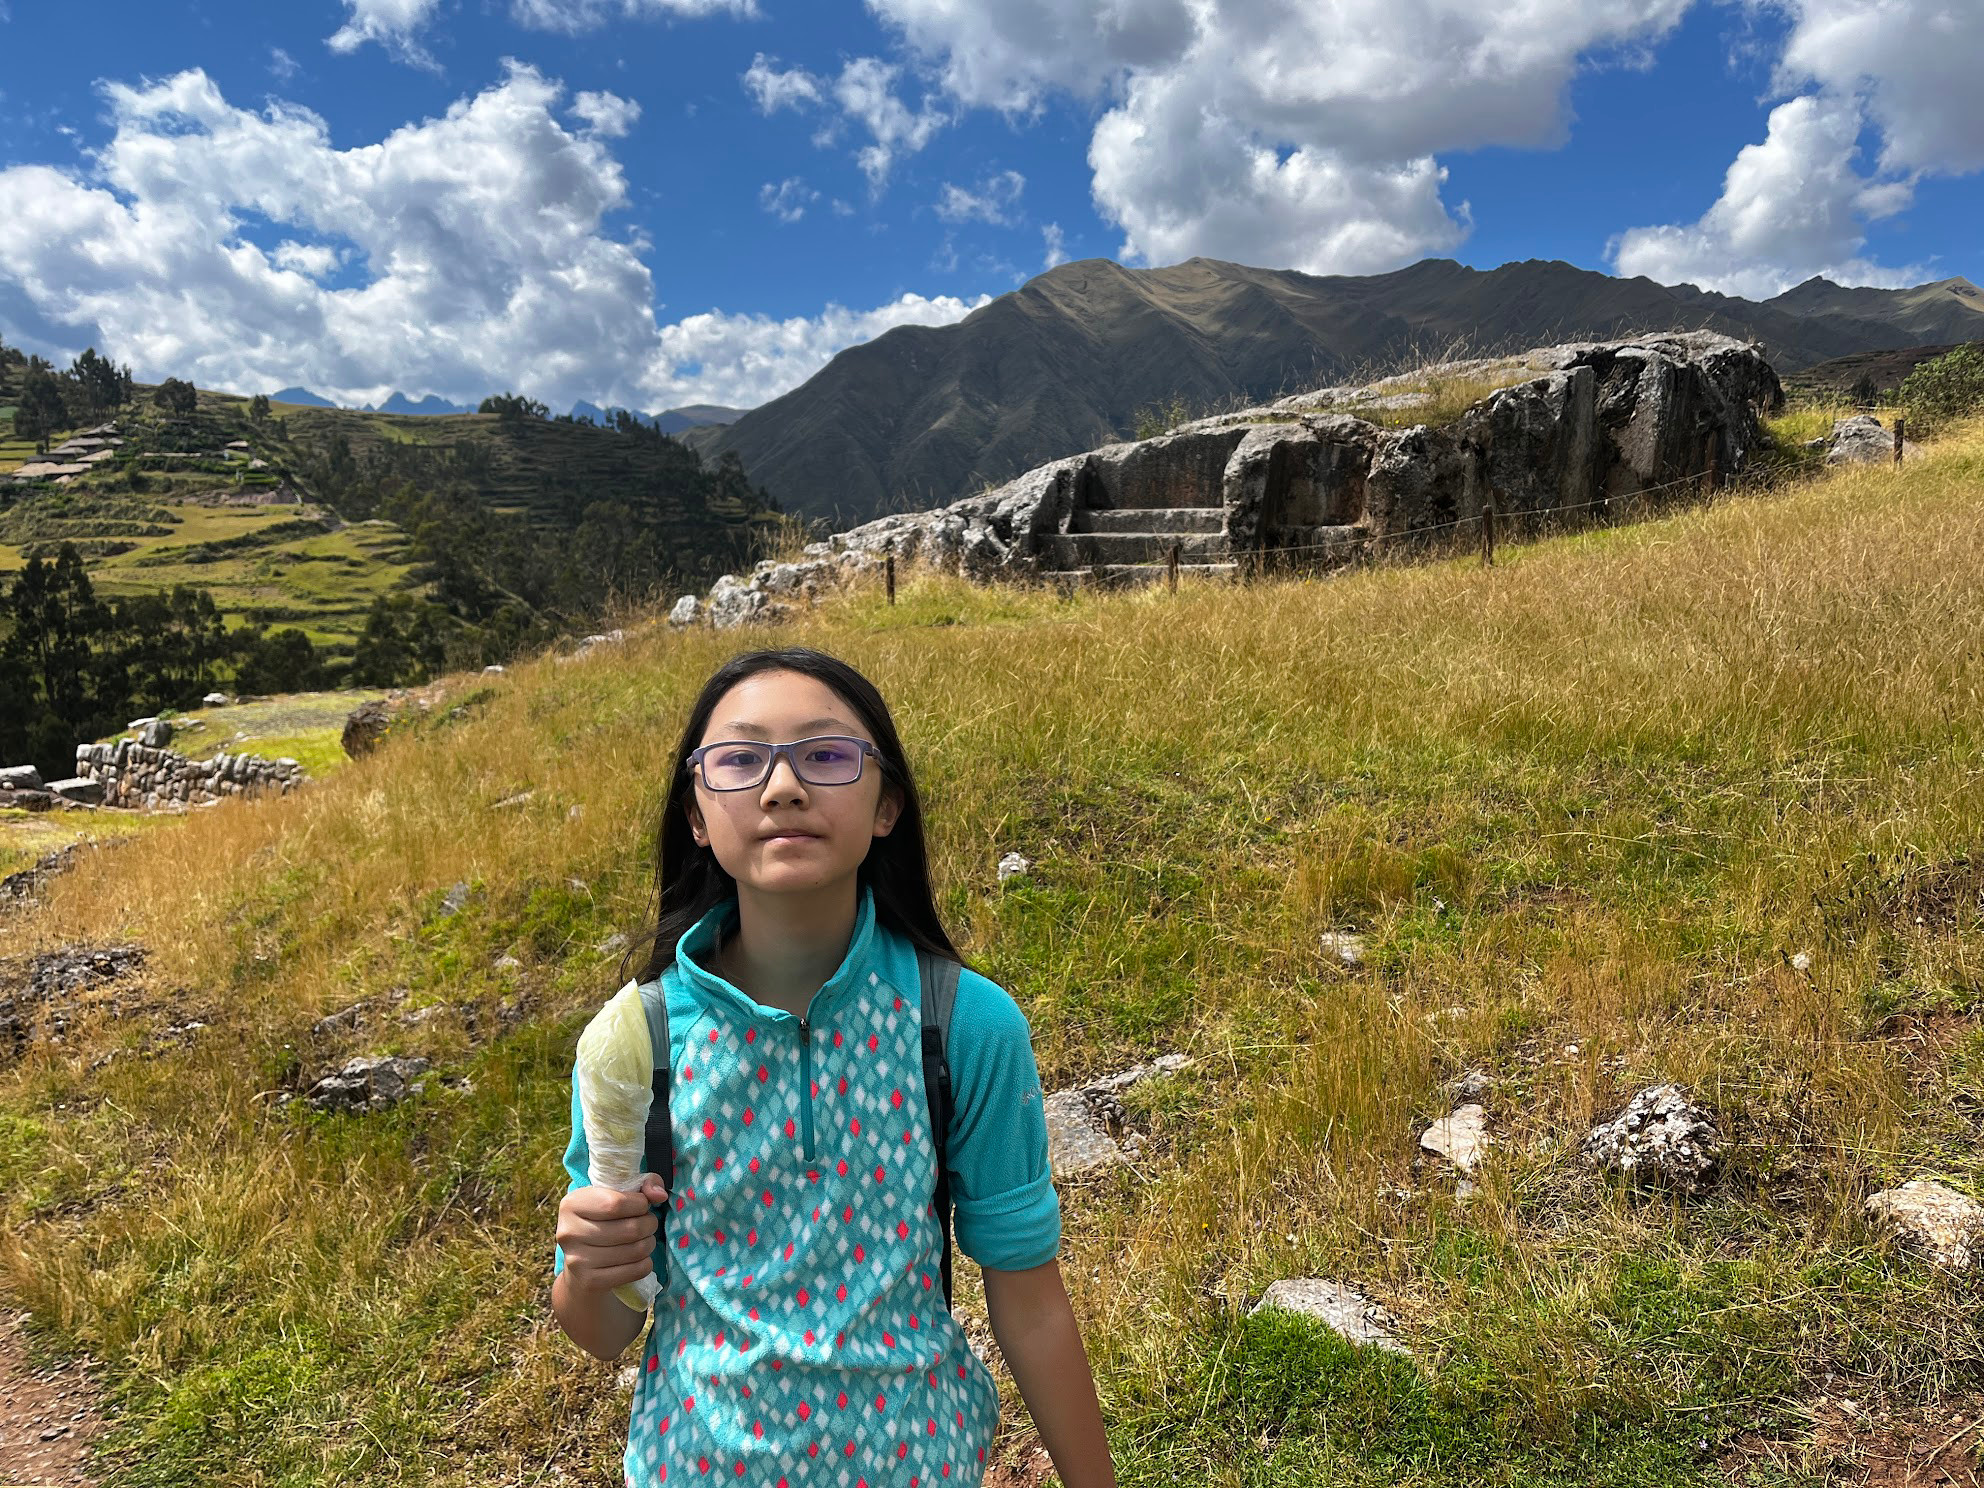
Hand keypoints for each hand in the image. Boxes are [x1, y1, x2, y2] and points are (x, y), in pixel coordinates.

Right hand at [556, 1175, 669, 1296]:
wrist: (581, 1268)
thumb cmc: (603, 1222)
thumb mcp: (616, 1195)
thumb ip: (642, 1184)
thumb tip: (660, 1195)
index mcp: (572, 1204)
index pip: (616, 1203)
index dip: (640, 1204)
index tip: (642, 1206)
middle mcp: (569, 1232)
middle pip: (630, 1229)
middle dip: (649, 1224)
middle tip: (648, 1224)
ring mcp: (577, 1260)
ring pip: (635, 1250)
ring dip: (649, 1244)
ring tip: (644, 1240)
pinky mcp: (589, 1282)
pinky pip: (634, 1271)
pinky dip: (646, 1264)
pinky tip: (640, 1259)